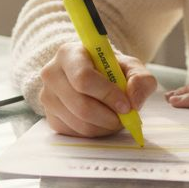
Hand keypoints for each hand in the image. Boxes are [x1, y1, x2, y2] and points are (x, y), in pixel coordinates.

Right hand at [39, 43, 156, 137]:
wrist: (92, 75)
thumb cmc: (110, 69)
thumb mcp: (131, 66)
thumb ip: (140, 79)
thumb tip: (133, 102)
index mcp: (69, 54)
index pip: (84, 78)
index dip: (108, 95)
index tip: (126, 105)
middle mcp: (52, 74)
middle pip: (81, 105)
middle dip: (109, 116)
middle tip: (125, 116)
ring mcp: (47, 97)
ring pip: (80, 123)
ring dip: (105, 126)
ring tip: (116, 116)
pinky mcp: (51, 118)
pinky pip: (76, 133)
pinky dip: (96, 132)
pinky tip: (103, 120)